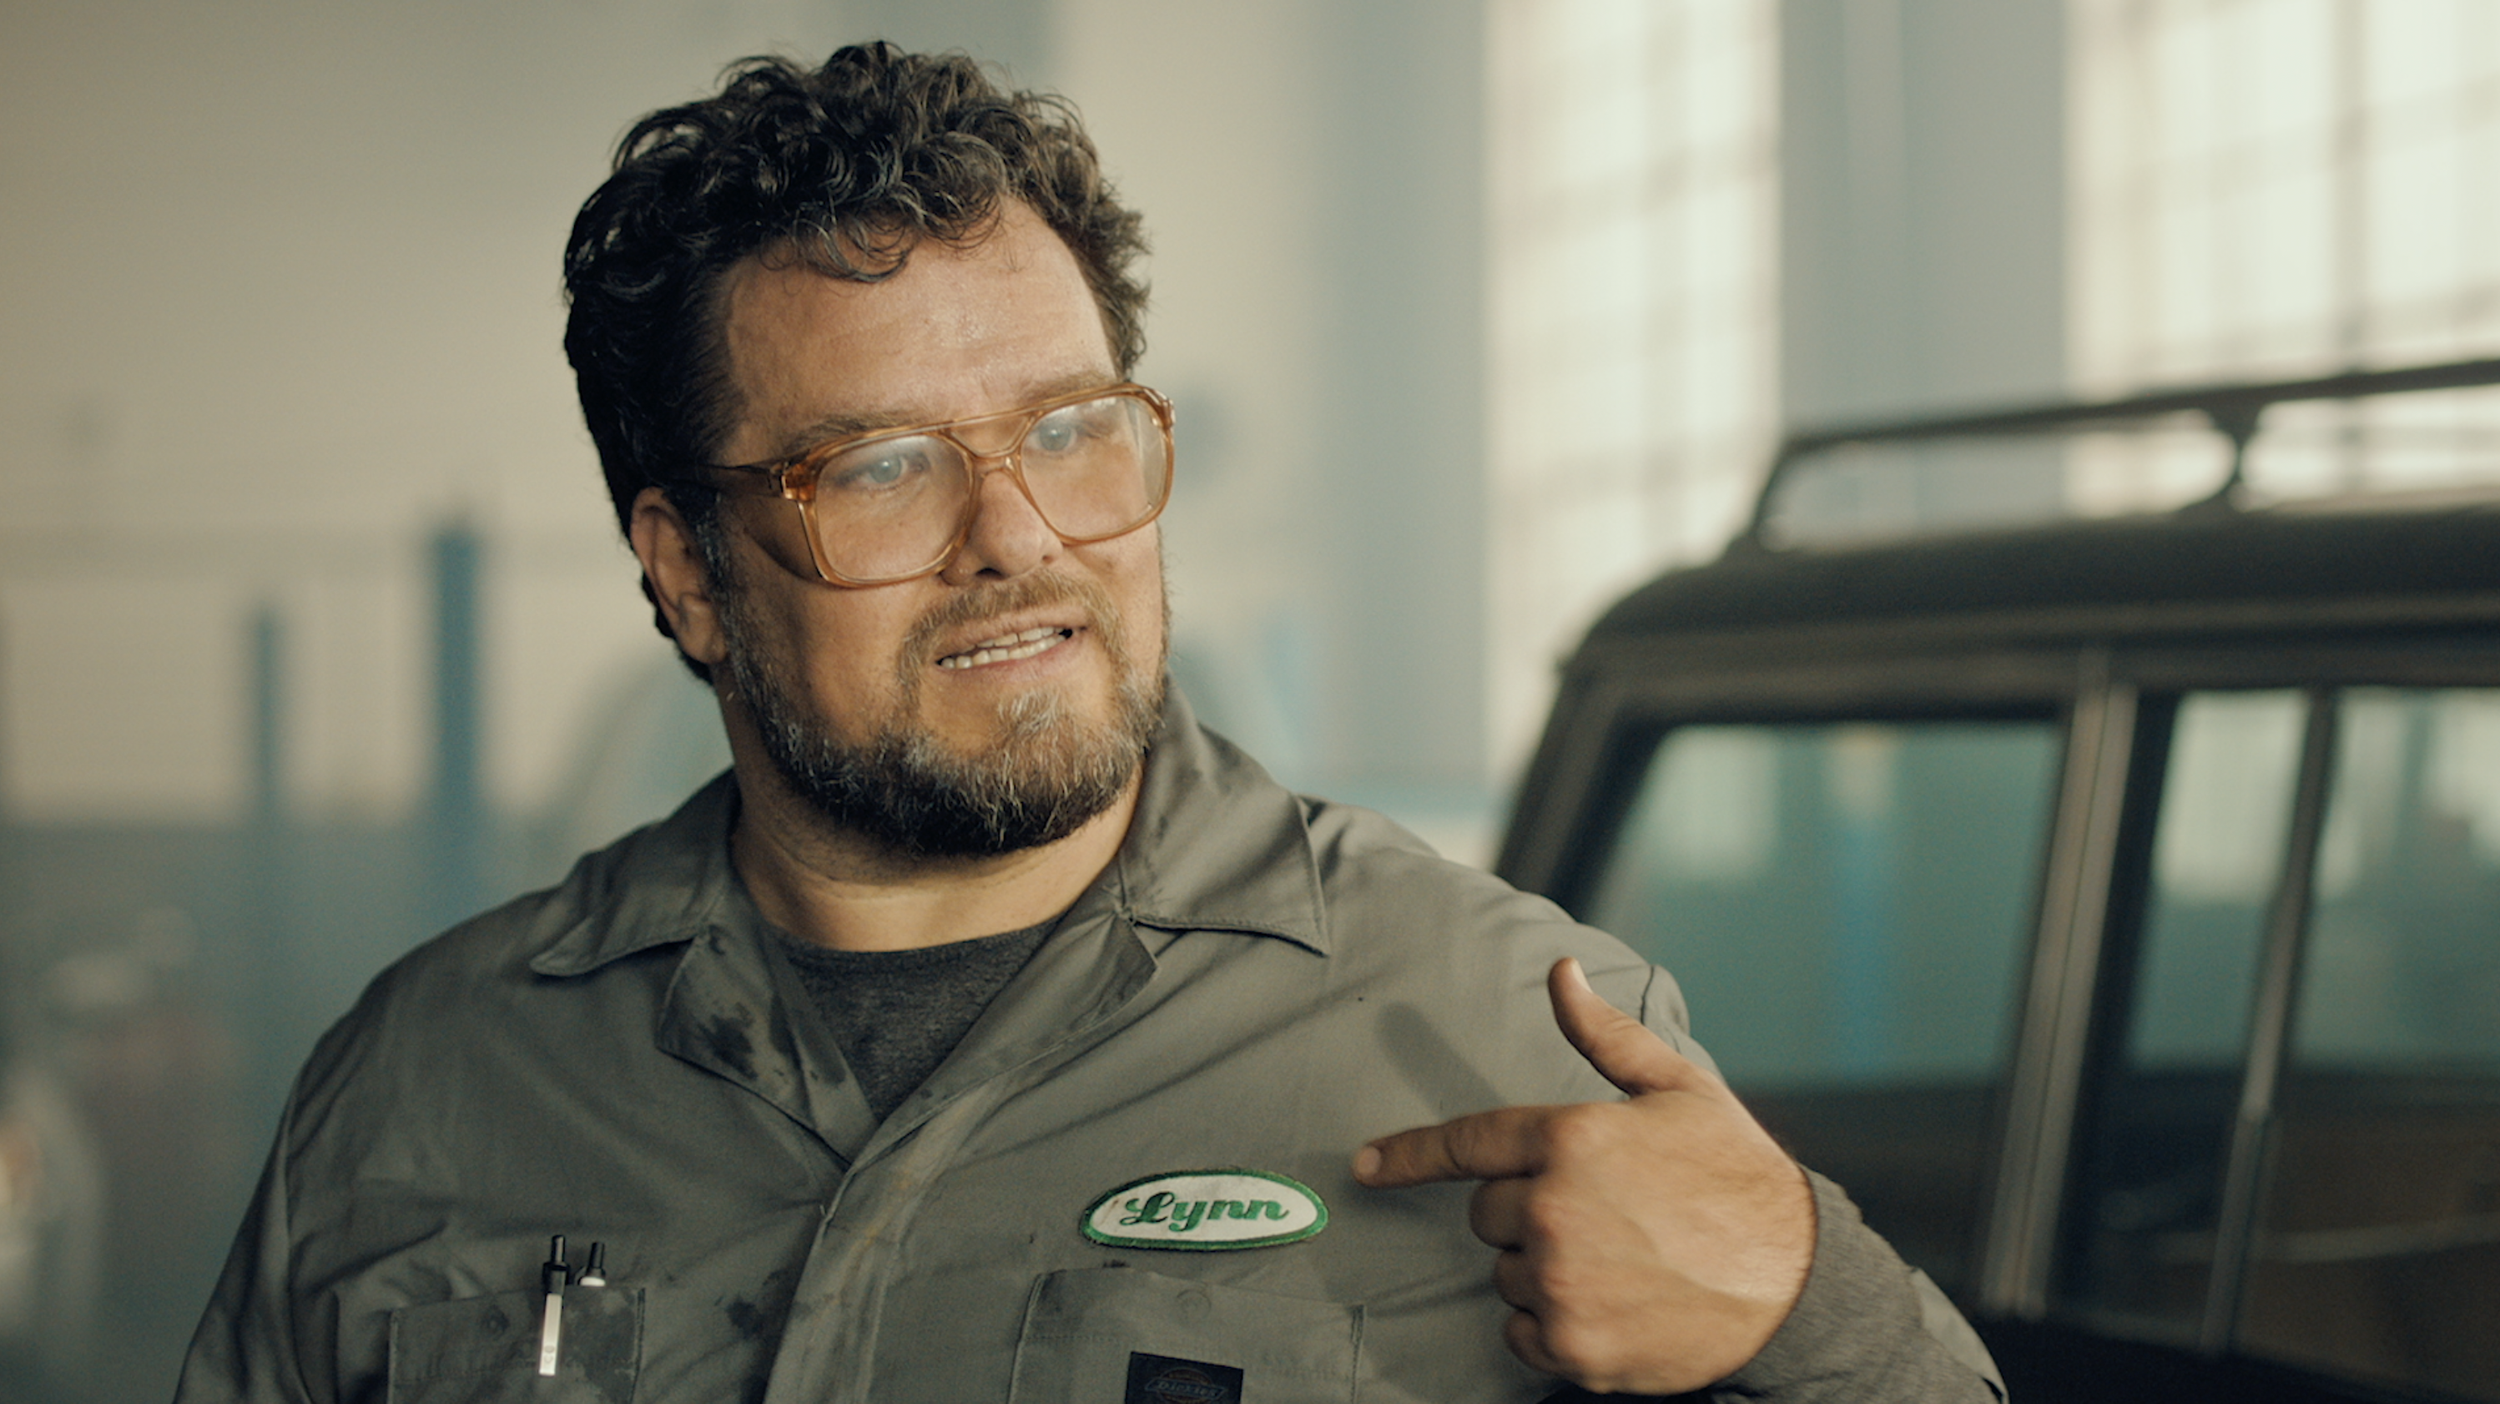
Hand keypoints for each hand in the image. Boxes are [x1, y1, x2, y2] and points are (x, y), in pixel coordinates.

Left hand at [1352, 958, 1814, 1394]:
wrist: (1797, 1285)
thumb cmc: (1735, 1177)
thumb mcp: (1677, 1088)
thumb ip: (1603, 1034)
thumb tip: (1560, 971)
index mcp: (1573, 1137)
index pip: (1466, 1143)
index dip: (1407, 1155)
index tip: (1363, 1165)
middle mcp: (1556, 1209)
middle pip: (1488, 1214)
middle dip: (1527, 1211)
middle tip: (1600, 1214)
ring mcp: (1562, 1284)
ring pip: (1505, 1274)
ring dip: (1543, 1269)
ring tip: (1618, 1260)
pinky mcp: (1574, 1347)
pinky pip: (1519, 1333)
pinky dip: (1551, 1325)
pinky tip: (1609, 1307)